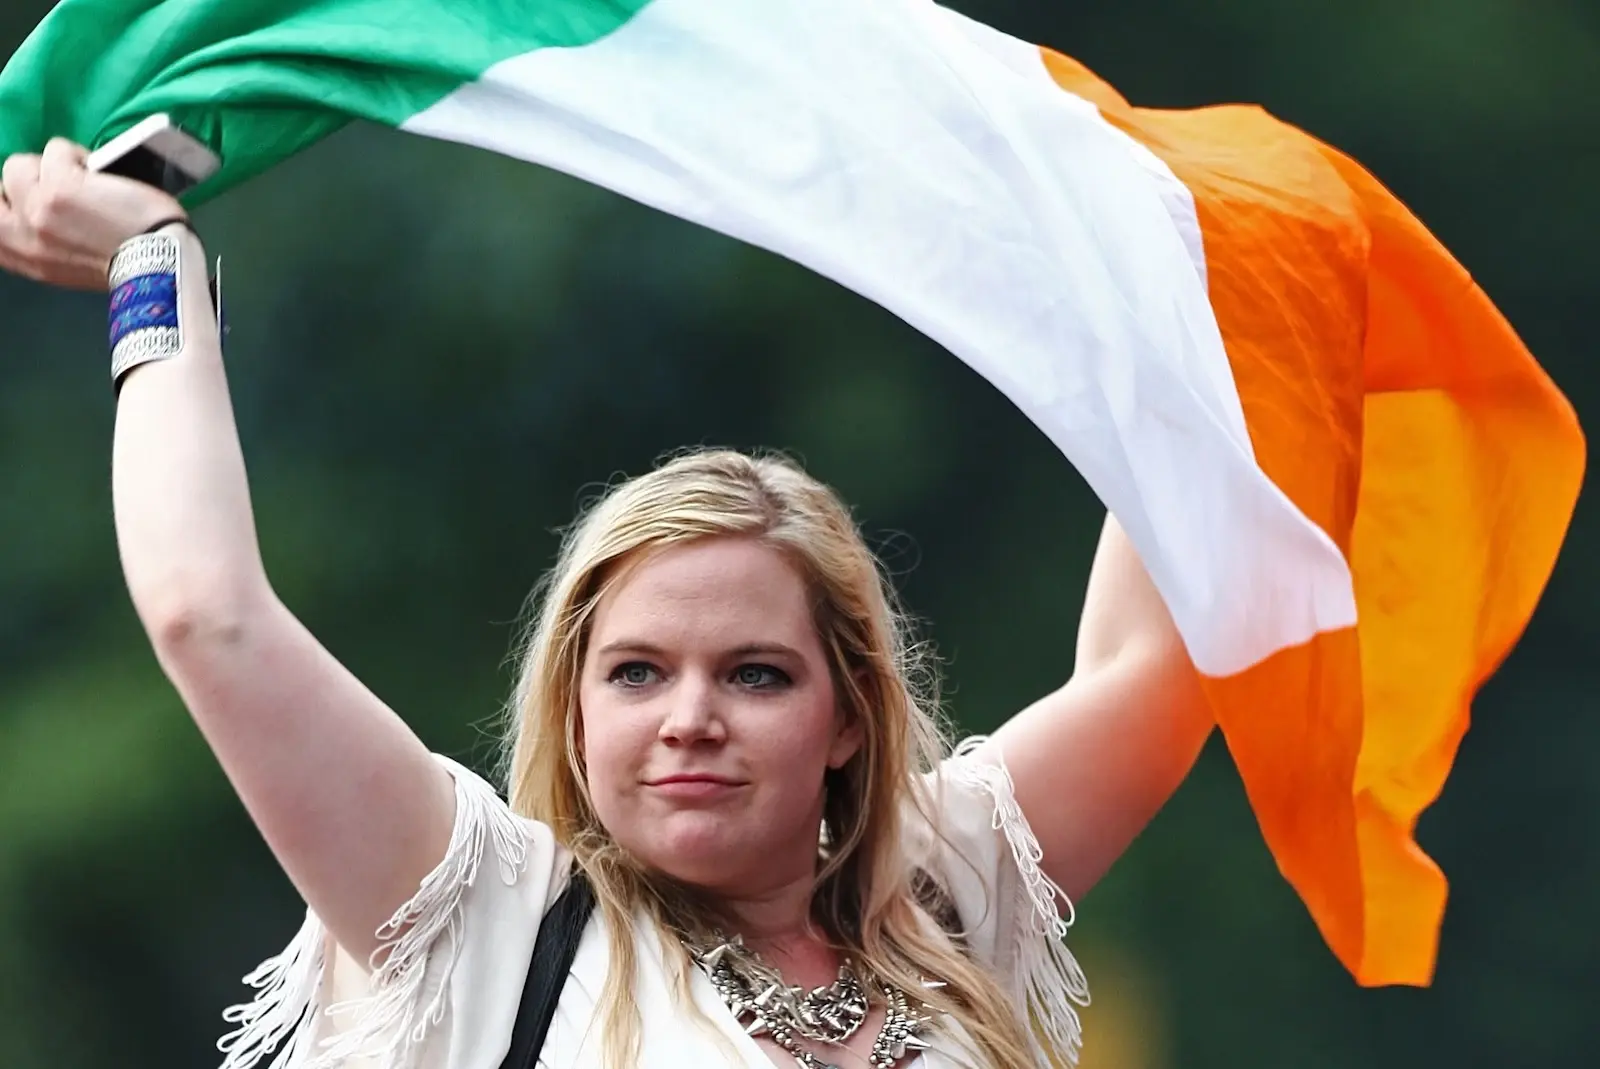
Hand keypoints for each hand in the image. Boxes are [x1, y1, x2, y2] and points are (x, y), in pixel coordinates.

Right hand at [0, 138, 188, 291]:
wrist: (158, 266)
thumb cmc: (125, 265)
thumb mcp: (66, 266)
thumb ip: (43, 243)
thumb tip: (37, 215)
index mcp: (21, 258)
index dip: (6, 202)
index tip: (27, 197)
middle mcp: (20, 234)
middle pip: (2, 185)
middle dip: (28, 179)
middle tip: (64, 186)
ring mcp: (36, 208)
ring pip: (20, 164)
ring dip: (54, 164)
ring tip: (85, 178)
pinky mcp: (60, 186)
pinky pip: (54, 149)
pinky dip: (76, 153)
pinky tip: (98, 170)